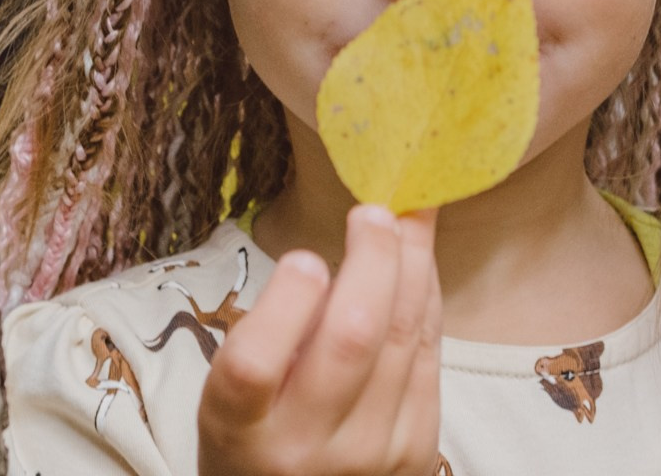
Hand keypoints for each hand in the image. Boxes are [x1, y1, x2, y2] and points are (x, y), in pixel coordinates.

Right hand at [198, 206, 442, 475]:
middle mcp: (305, 447)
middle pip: (351, 339)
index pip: (253, 367)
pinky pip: (429, 356)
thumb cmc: (257, 441)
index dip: (286, 303)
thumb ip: (272, 340)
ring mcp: (369, 453)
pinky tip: (421, 262)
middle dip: (373, 260)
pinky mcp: (417, 451)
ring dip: (414, 264)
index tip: (304, 256)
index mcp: (239, 431)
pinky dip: (428, 298)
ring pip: (404, 338)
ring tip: (410, 215)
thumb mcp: (231, 402)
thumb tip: (336, 254)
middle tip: (374, 210)